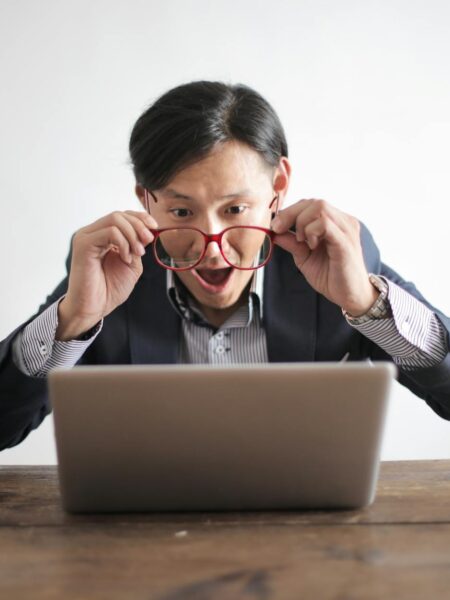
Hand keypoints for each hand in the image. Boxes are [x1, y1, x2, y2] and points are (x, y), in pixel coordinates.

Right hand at [56, 210, 156, 340]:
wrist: (95, 307)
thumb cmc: (109, 289)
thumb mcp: (132, 264)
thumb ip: (137, 246)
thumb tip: (147, 231)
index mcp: (103, 236)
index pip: (122, 216)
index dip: (140, 217)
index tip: (155, 227)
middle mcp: (93, 233)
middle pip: (119, 215)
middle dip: (139, 226)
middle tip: (148, 241)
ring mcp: (86, 237)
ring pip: (115, 219)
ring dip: (132, 235)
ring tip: (137, 253)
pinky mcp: (83, 244)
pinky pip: (110, 232)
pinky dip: (123, 243)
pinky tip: (125, 258)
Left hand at [272, 199, 377, 315]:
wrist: (351, 296)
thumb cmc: (331, 276)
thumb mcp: (304, 257)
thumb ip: (292, 243)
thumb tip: (274, 232)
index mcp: (335, 222)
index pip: (311, 204)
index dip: (290, 211)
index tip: (275, 226)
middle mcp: (344, 221)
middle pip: (314, 202)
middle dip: (291, 214)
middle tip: (278, 229)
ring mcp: (346, 230)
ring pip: (320, 208)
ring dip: (302, 223)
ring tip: (302, 241)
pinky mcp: (345, 242)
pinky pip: (325, 224)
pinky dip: (311, 231)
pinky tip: (310, 245)